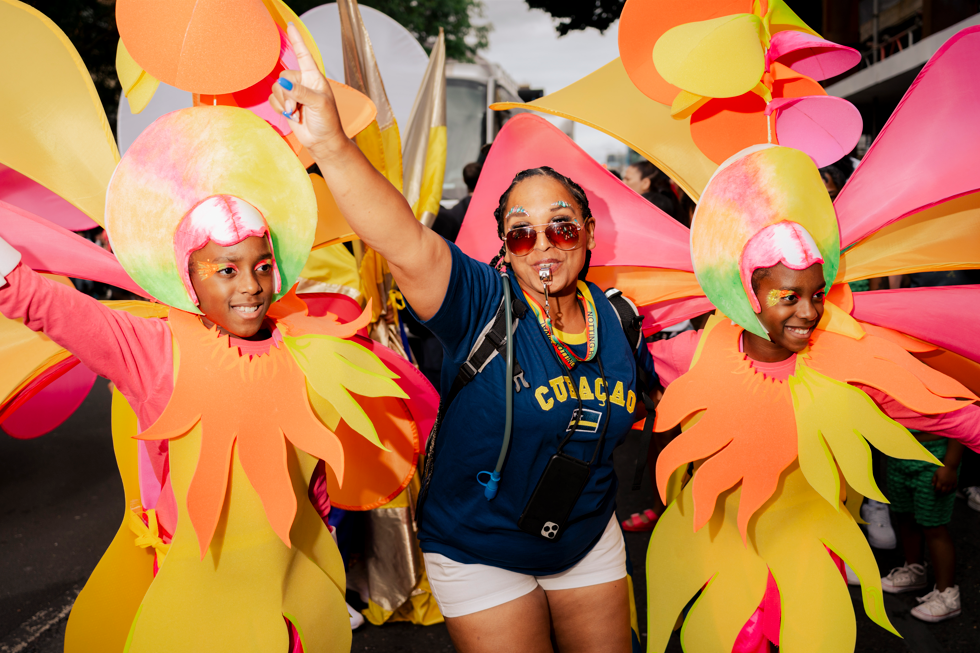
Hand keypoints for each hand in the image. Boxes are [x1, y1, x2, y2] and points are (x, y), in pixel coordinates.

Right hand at [269, 23, 348, 160]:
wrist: (322, 141)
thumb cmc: (327, 122)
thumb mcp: (318, 104)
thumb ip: (301, 92)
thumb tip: (283, 83)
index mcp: (314, 77)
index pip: (303, 55)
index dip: (297, 40)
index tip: (290, 26)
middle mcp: (303, 82)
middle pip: (283, 77)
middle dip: (287, 94)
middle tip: (297, 108)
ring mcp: (293, 94)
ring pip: (276, 89)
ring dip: (284, 104)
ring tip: (297, 114)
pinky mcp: (285, 104)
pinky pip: (273, 100)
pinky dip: (280, 109)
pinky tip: (292, 117)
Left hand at [932, 465, 957, 493]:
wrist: (950, 467)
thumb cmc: (941, 470)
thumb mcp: (935, 474)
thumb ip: (934, 479)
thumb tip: (932, 485)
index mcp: (940, 482)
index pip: (938, 488)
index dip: (936, 490)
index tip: (935, 491)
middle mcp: (946, 484)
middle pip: (943, 491)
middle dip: (941, 493)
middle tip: (939, 493)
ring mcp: (951, 483)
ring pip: (949, 490)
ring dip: (946, 492)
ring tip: (944, 492)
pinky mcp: (955, 482)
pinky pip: (954, 487)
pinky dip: (952, 489)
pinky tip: (951, 489)